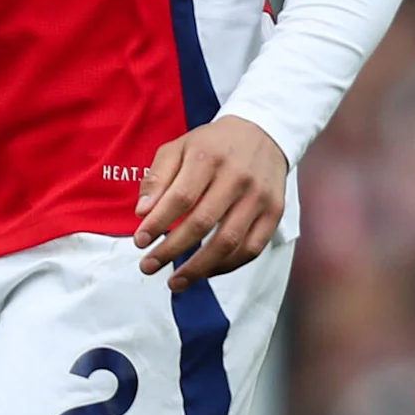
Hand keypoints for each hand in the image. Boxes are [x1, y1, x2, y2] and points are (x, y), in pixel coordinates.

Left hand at [132, 115, 287, 290]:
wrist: (264, 133)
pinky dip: (227, 266)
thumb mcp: (180, 147)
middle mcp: (237, 177)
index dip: (158, 223)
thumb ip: (158, 177)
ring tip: (176, 281)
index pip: (180, 197)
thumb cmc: (214, 144)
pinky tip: (206, 271)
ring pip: (228, 242)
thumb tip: (143, 213)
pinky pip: (251, 249)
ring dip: (199, 267)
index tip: (140, 241)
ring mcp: (258, 197)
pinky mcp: (274, 213)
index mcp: (209, 156)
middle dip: (172, 250)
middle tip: (149, 265)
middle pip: (202, 223)